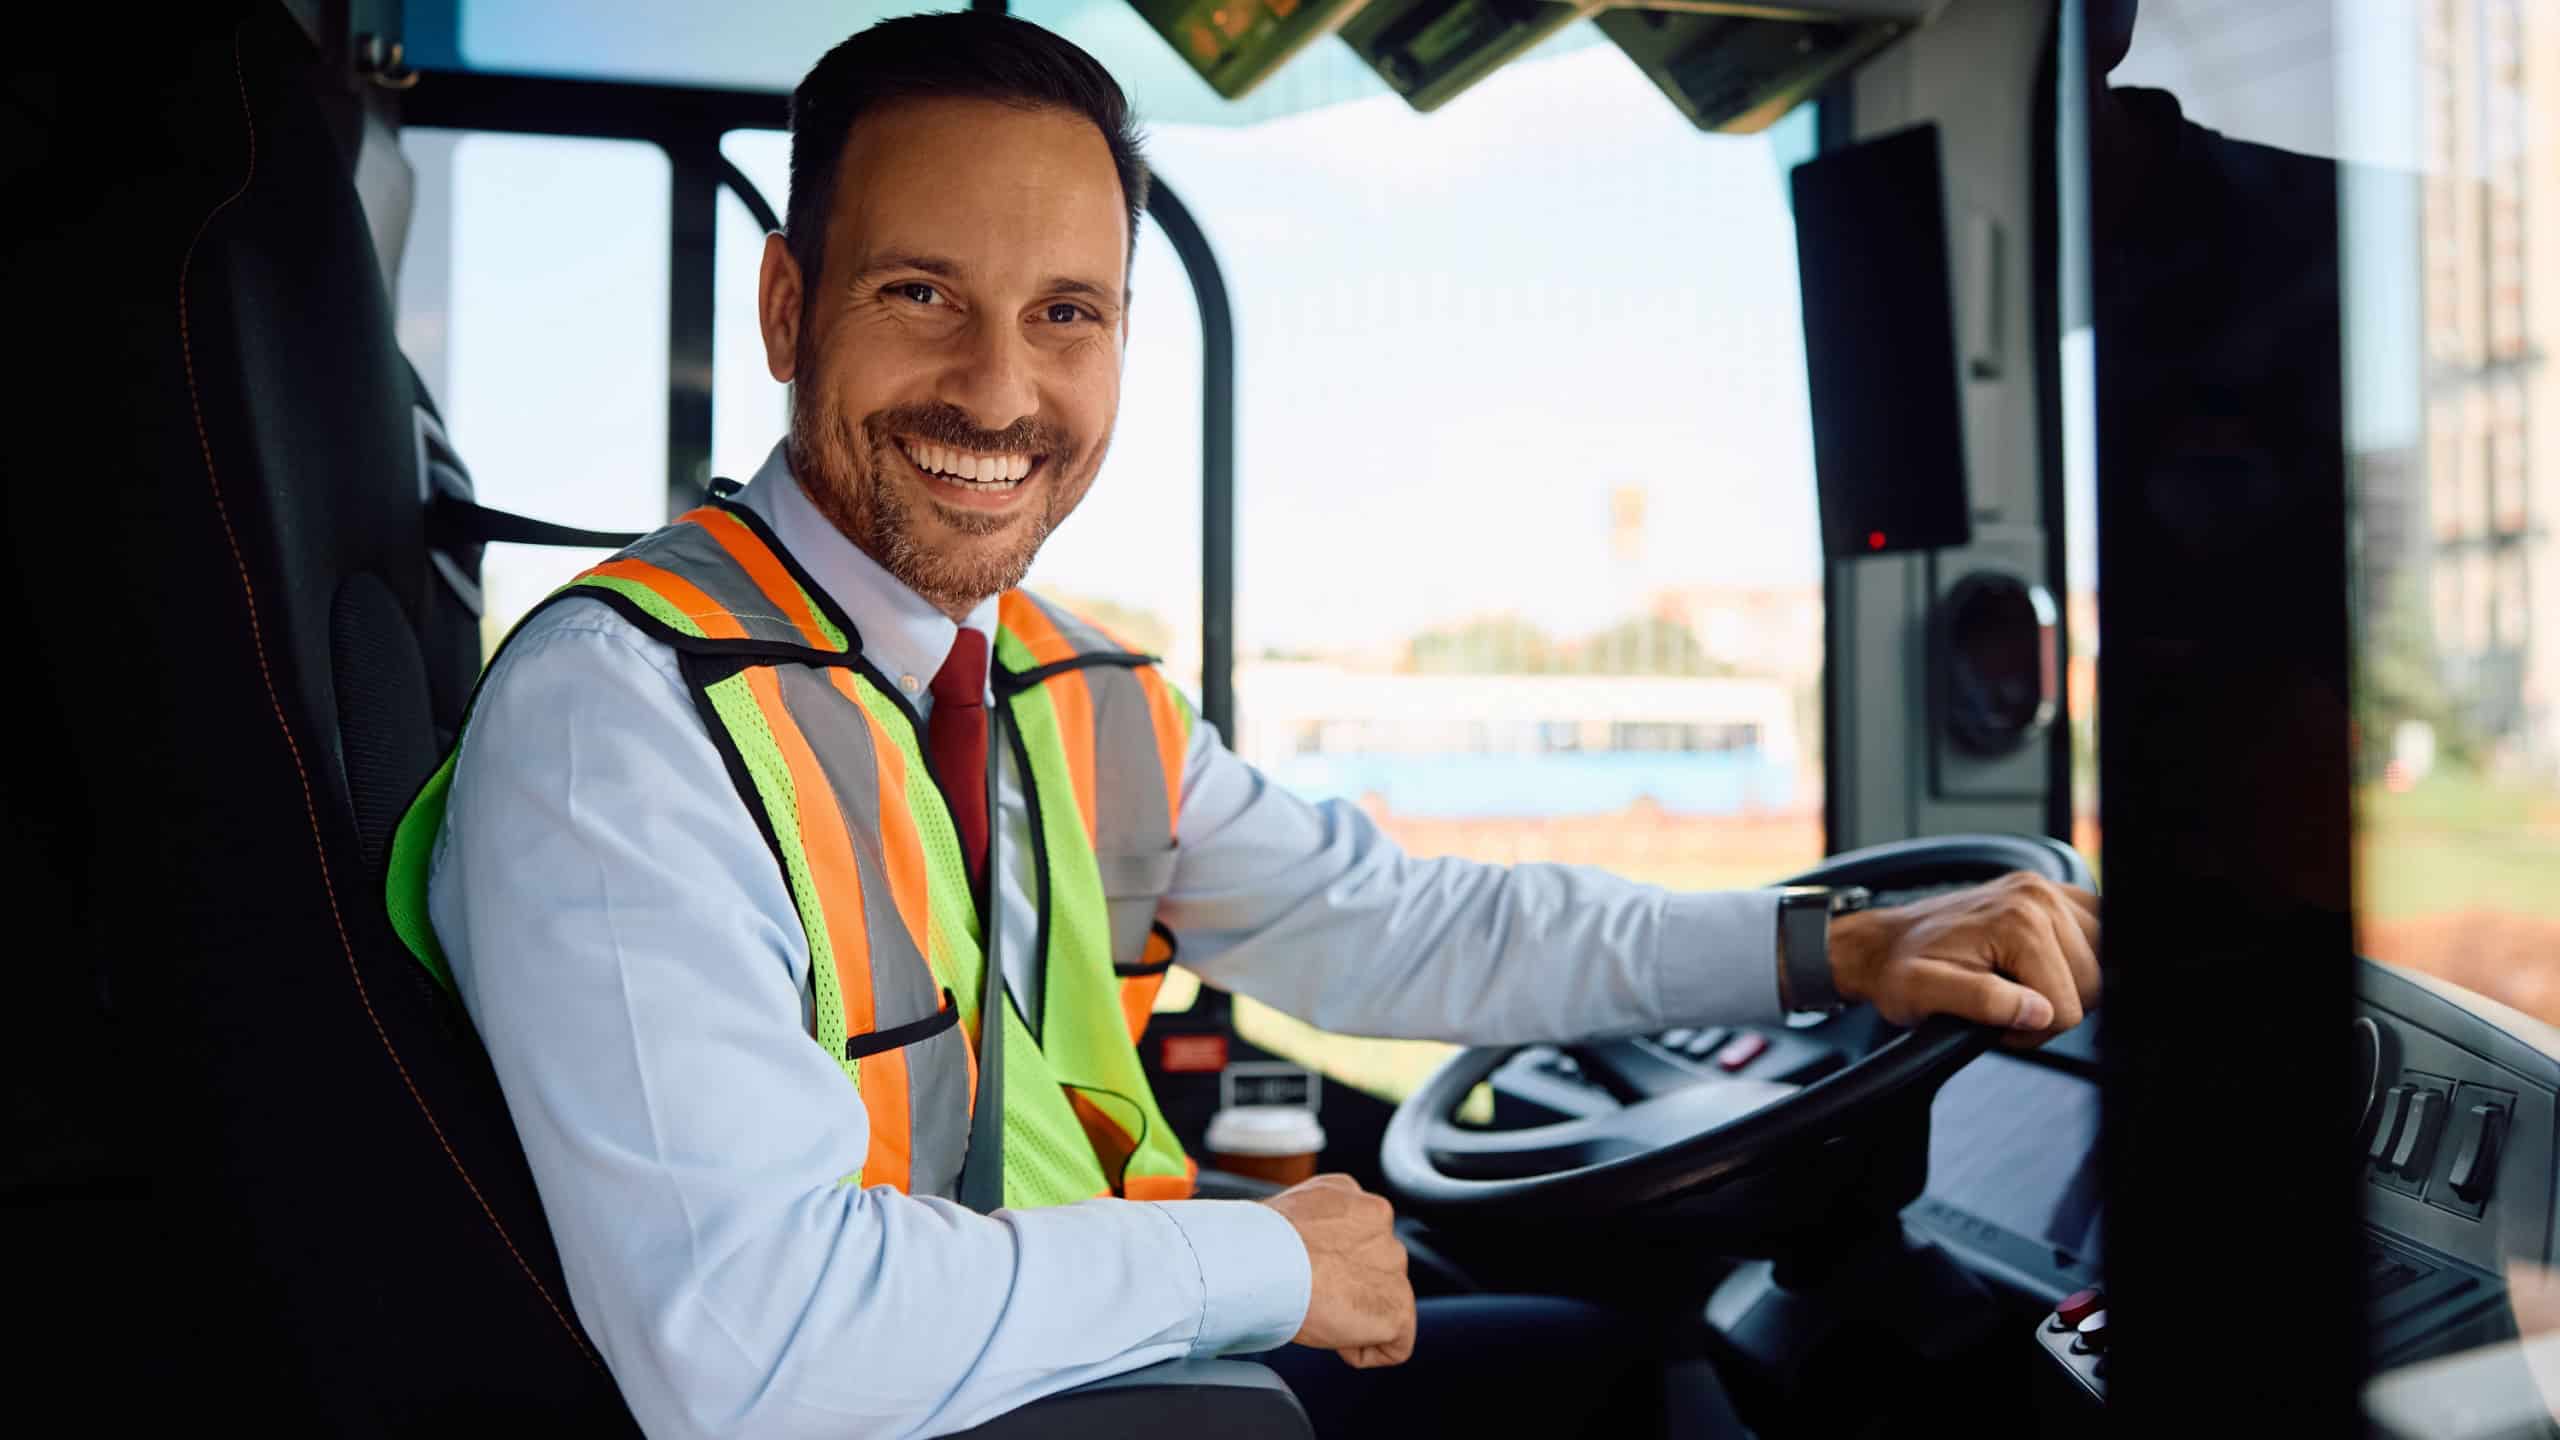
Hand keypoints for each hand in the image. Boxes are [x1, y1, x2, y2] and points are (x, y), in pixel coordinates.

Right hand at [1262, 1174, 1414, 1367]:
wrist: (1262, 1263)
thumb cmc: (1261, 1243)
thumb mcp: (1295, 1214)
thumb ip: (1320, 1227)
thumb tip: (1310, 1251)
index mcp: (1359, 1203)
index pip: (1364, 1241)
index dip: (1336, 1265)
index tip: (1311, 1274)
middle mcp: (1384, 1227)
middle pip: (1378, 1271)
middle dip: (1351, 1289)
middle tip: (1311, 1296)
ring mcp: (1394, 1267)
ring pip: (1386, 1304)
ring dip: (1356, 1317)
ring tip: (1317, 1312)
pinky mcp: (1397, 1307)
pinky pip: (1393, 1344)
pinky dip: (1363, 1351)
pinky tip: (1334, 1338)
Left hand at [1828, 872, 2101, 1049]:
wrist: (1888, 943)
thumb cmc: (1902, 970)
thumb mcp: (1925, 994)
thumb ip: (1983, 1002)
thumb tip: (2038, 1012)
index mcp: (2018, 921)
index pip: (2068, 1007)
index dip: (2032, 1030)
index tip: (1996, 1020)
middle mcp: (2039, 896)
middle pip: (2092, 985)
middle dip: (2051, 1008)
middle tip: (2004, 1003)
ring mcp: (2049, 890)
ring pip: (2099, 964)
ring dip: (2064, 984)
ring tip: (2016, 984)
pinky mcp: (2054, 894)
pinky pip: (2098, 935)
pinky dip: (2075, 958)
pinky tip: (2038, 964)